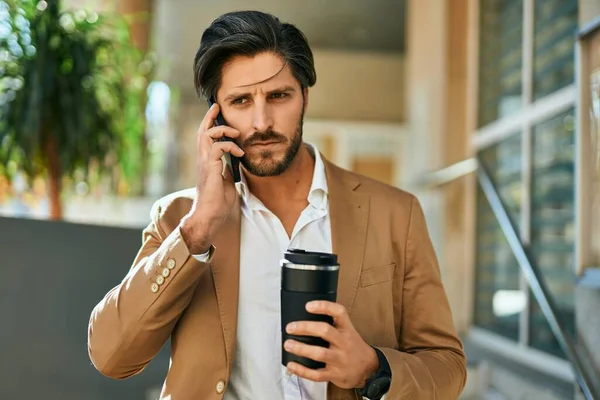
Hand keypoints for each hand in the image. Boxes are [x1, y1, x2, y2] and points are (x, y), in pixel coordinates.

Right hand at [180, 103, 244, 252]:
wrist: (210, 216)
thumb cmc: (218, 203)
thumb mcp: (226, 182)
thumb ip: (228, 171)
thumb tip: (235, 163)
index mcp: (206, 162)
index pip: (205, 138)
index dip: (209, 124)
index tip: (215, 112)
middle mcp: (202, 160)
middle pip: (202, 132)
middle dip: (209, 117)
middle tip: (216, 107)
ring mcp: (204, 163)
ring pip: (207, 135)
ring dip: (223, 130)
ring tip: (236, 134)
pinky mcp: (210, 168)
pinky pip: (218, 147)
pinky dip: (230, 146)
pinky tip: (239, 153)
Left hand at [284, 301, 378, 388]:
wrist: (368, 369)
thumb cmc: (353, 347)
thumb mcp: (348, 331)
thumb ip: (332, 324)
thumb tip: (306, 316)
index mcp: (347, 329)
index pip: (339, 312)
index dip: (324, 307)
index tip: (308, 306)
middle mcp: (344, 343)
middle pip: (326, 331)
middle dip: (305, 328)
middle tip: (290, 327)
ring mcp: (340, 360)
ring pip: (320, 353)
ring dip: (301, 349)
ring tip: (288, 345)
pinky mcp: (335, 375)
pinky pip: (317, 374)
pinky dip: (302, 370)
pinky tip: (292, 365)